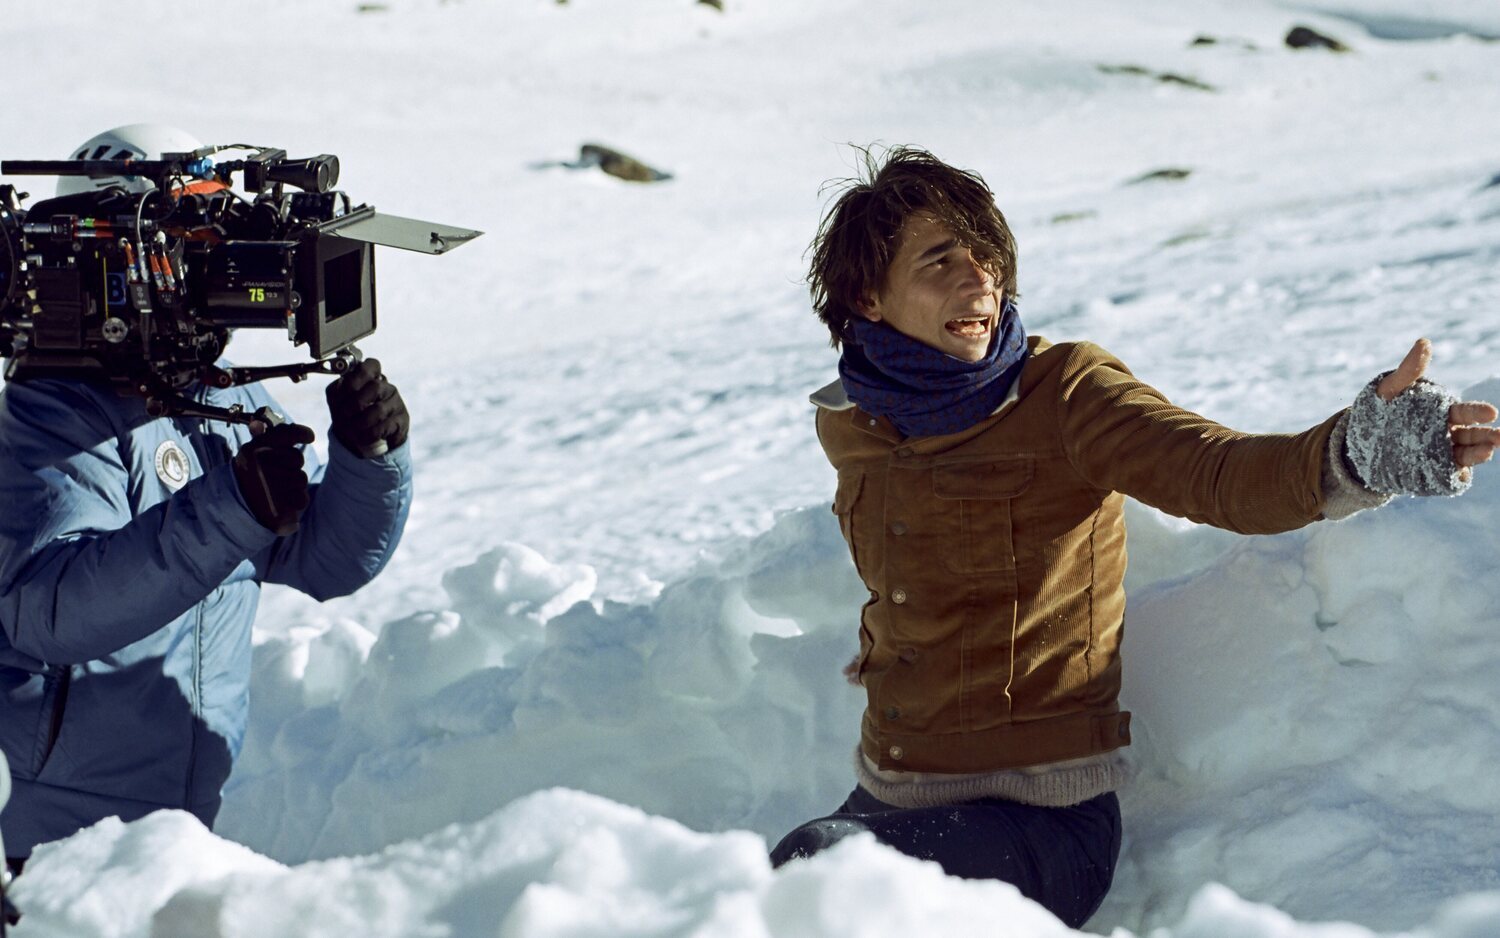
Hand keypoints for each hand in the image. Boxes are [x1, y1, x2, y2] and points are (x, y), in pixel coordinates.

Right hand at [233, 423, 314, 535]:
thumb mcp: (251, 454)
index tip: (309, 437)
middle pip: (297, 458)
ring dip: (295, 484)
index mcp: (253, 449)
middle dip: (293, 464)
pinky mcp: (278, 507)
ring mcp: (270, 487)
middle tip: (279, 471)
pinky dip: (297, 500)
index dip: (301, 433)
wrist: (238, 506)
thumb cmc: (250, 475)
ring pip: (301, 478)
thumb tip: (257, 423)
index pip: (286, 434)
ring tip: (278, 487)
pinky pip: (302, 498)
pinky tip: (285, 500)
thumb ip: (262, 438)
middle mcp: (261, 466)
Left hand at [326, 358, 408, 457]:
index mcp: (371, 377)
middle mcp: (386, 387)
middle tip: (344, 415)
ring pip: (378, 409)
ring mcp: (396, 403)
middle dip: (354, 404)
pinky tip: (363, 438)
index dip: (357, 377)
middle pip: (375, 387)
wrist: (366, 437)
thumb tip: (341, 386)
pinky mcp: (401, 421)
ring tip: (351, 430)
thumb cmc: (352, 414)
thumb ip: (336, 391)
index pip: (371, 365)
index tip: (347, 390)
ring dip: (360, 423)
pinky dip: (369, 435)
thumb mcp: (338, 401)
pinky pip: (384, 427)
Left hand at [1378, 338, 1499, 481]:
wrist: (1358, 442)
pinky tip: (1462, 475)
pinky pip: (1444, 476)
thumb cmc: (1379, 410)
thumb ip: (1409, 370)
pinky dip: (1455, 475)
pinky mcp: (1428, 473)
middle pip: (1470, 436)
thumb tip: (1424, 342)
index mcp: (1441, 414)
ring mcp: (1438, 455)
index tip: (1491, 412)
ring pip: (1462, 456)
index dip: (1477, 413)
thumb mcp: (1390, 389)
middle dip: (1487, 436)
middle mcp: (1445, 435)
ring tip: (1487, 452)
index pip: (1463, 413)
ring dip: (1477, 454)